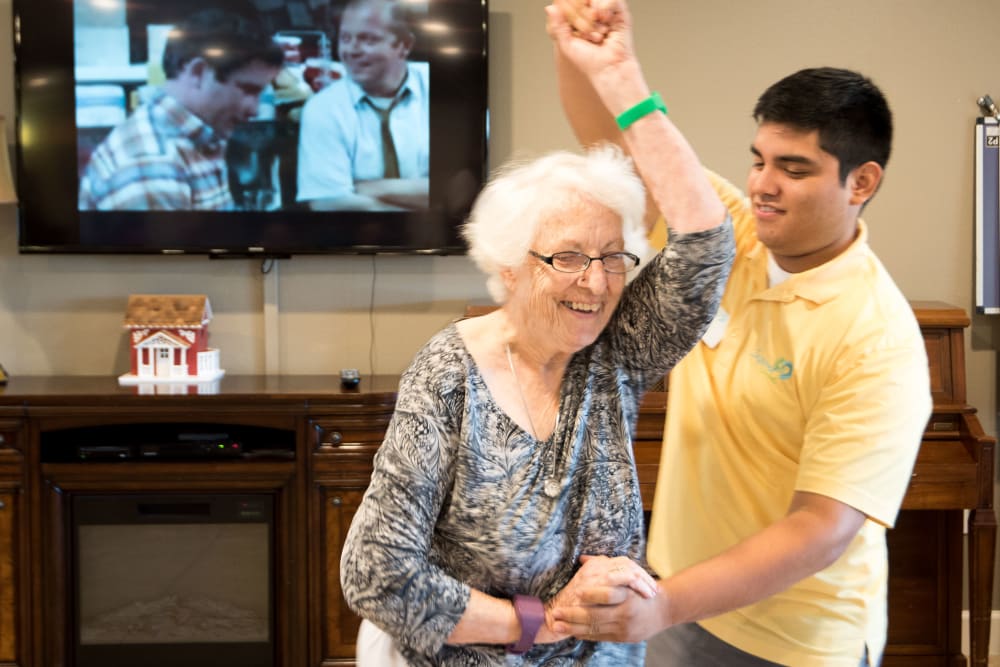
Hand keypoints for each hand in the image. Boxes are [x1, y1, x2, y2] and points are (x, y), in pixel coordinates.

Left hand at [545, 1, 636, 91]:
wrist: (609, 68)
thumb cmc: (589, 61)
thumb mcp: (567, 44)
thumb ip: (557, 26)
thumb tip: (549, 7)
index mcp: (579, 20)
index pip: (570, 4)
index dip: (569, 10)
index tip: (577, 31)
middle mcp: (593, 13)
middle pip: (582, 1)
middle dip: (581, 16)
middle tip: (588, 36)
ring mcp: (606, 12)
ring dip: (593, 14)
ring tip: (598, 34)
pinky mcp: (620, 12)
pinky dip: (605, 7)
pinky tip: (605, 20)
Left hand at [547, 555, 667, 642]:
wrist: (663, 610)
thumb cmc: (641, 589)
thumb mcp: (629, 574)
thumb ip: (605, 567)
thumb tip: (582, 558)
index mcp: (628, 594)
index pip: (608, 594)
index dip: (591, 593)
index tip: (575, 592)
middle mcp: (626, 612)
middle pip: (595, 615)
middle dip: (573, 615)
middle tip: (556, 613)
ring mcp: (624, 627)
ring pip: (594, 628)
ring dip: (573, 627)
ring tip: (557, 625)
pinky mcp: (623, 638)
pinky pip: (600, 637)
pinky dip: (585, 634)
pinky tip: (572, 631)